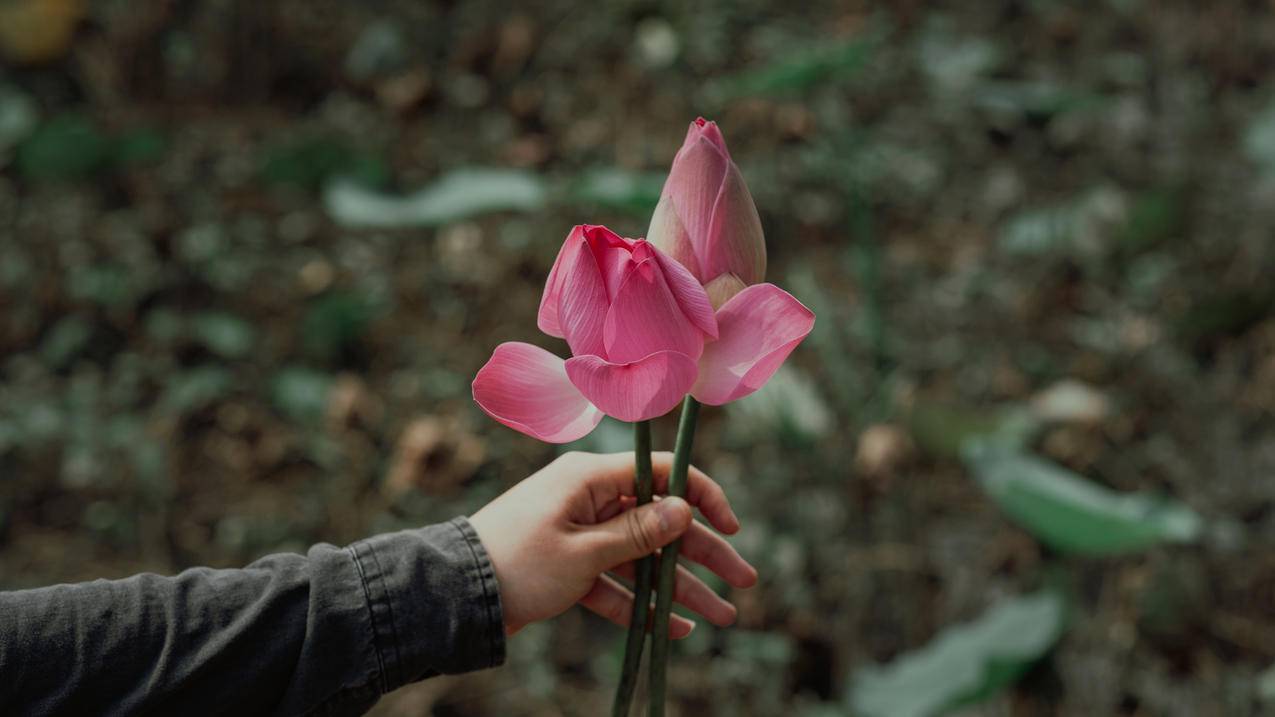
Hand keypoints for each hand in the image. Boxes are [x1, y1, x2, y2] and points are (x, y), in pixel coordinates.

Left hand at [469, 451, 756, 636]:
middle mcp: (589, 500)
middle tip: (744, 582)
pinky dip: (641, 604)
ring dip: (680, 587)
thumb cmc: (518, 563)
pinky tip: (675, 630)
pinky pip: (615, 583)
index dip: (701, 497)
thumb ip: (638, 532)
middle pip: (660, 522)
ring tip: (721, 618)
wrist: (456, 596)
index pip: (661, 475)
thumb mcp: (584, 551)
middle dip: (703, 553)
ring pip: (643, 558)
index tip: (731, 527)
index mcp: (590, 478)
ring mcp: (579, 534)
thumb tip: (685, 509)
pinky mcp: (568, 566)